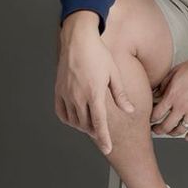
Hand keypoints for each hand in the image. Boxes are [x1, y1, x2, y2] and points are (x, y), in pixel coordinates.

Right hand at [55, 12, 134, 154]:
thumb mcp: (114, 73)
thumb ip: (121, 94)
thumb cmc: (98, 53)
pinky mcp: (58, 90)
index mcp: (95, 93)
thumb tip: (129, 110)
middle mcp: (78, 96)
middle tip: (103, 130)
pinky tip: (76, 117)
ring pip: (74, 121)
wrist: (78, 38)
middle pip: (87, 124)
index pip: (100, 123)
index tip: (107, 149)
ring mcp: (66, 94)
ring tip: (91, 122)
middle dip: (95, 131)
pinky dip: (69, 119)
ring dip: (83, 126)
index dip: (104, 138)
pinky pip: (62, 112)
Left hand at [149, 50, 187, 138]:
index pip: (156, 113)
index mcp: (173, 96)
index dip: (150, 118)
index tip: (150, 119)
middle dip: (159, 130)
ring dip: (173, 133)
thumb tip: (157, 92)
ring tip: (170, 132)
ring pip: (181, 129)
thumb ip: (164, 84)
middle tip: (156, 130)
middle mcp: (182, 106)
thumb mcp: (174, 72)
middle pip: (166, 126)